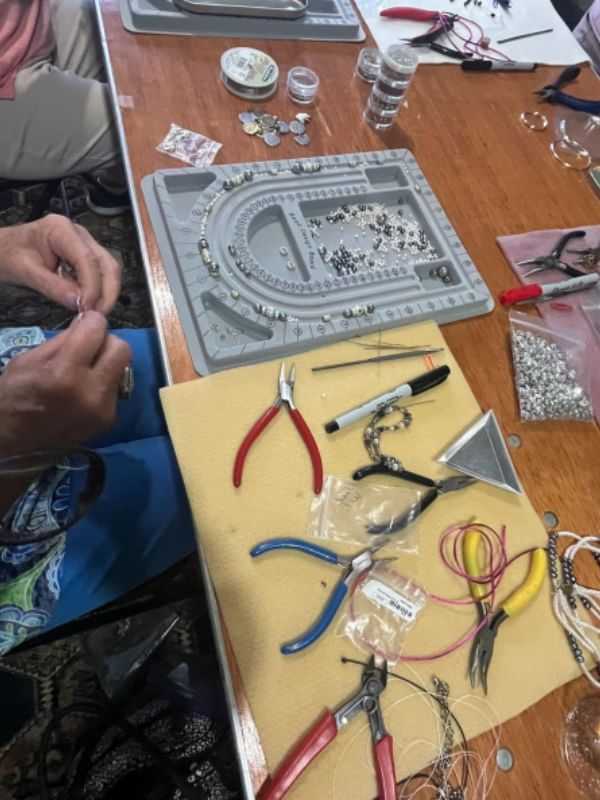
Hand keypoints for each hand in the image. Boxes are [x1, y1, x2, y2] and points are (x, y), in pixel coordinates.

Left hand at [0, 215, 121, 313]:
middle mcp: (77, 234)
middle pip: (106, 264)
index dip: (92, 286)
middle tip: (98, 315)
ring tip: (94, 313)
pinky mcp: (84, 257)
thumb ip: (52, 286)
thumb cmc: (8, 254)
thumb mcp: (24, 271)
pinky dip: (98, 292)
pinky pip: (100, 275)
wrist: (1, 250)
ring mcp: (84, 244)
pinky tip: (88, 304)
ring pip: (108, 270)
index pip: (87, 259)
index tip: (87, 308)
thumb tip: (79, 303)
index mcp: (60, 229)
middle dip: (107, 292)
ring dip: (106, 294)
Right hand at [0, 312, 130, 457]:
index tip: (85, 326)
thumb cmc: (14, 395)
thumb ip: (63, 339)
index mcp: (64, 373)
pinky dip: (103, 384)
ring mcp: (103, 409)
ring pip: (122, 369)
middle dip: (106, 342)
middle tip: (89, 348)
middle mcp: (90, 392)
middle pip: (122, 348)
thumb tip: (88, 322)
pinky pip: (115, 389)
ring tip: (85, 372)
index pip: (98, 329)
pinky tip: (84, 392)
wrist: (12, 440)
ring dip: (106, 364)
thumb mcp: (29, 359)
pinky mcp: (109, 421)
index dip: (91, 322)